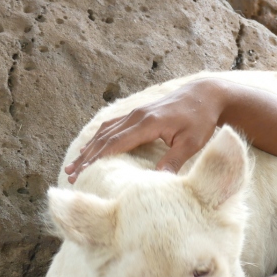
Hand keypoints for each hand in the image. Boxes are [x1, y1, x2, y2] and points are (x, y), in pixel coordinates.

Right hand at [64, 79, 228, 181]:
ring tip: (75, 164)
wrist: (206, 94)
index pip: (115, 144)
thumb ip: (173, 161)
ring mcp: (136, 112)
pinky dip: (99, 137)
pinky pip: (113, 125)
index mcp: (148, 123)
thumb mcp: (191, 143)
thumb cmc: (200, 119)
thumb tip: (157, 182)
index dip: (96, 159)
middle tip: (70, 175)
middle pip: (105, 138)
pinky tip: (92, 147)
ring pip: (106, 131)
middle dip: (86, 157)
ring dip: (89, 147)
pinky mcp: (139, 113)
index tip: (82, 173)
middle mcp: (137, 116)